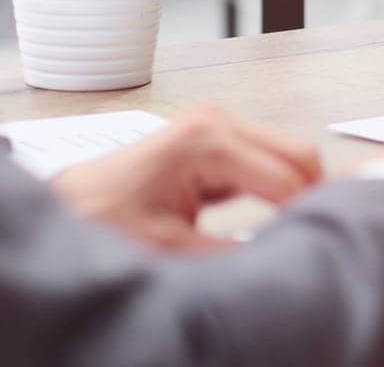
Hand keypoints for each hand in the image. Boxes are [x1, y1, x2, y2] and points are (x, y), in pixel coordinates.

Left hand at [51, 105, 322, 250]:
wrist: (65, 205)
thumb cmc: (100, 219)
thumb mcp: (169, 248)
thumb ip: (232, 255)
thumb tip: (283, 262)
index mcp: (207, 140)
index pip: (288, 179)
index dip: (308, 216)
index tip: (318, 251)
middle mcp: (216, 122)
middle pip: (299, 155)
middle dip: (312, 196)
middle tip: (313, 242)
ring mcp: (216, 125)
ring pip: (288, 154)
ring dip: (297, 190)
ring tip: (296, 234)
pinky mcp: (213, 138)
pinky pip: (266, 158)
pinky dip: (279, 186)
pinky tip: (276, 218)